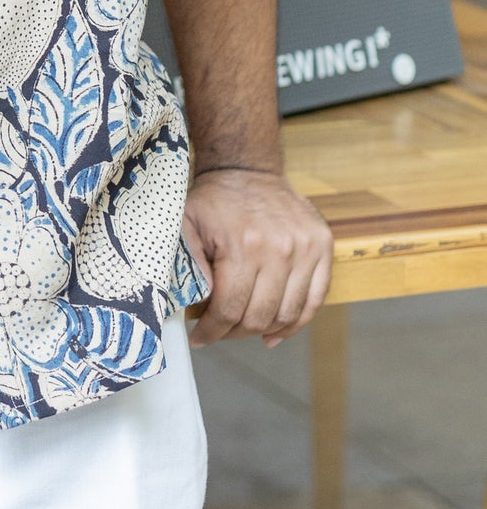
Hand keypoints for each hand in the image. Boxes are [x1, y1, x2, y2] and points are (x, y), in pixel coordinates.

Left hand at [182, 167, 332, 347]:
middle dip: (235, 333)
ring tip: (244, 330)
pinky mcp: (323, 246)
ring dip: (265, 330)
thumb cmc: (214, 200)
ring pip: (289, 314)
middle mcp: (280, 249)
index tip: (201, 339)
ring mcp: (306, 248)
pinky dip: (296, 322)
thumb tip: (199, 306)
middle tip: (220, 332)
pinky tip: (276, 332)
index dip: (213, 332)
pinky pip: (315, 300)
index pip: (230, 308)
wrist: (246, 169)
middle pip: (260, 317)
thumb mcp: (186, 225)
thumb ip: (190, 265)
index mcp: (243, 245)